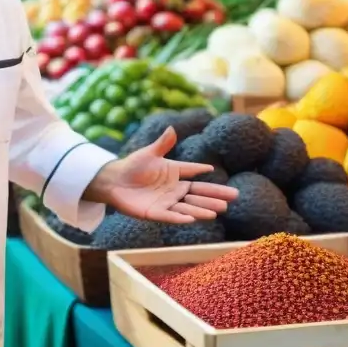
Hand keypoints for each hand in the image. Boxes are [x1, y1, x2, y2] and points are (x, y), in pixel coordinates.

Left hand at [85, 127, 237, 222]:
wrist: (113, 181)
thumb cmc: (132, 166)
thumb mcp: (149, 153)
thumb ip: (162, 144)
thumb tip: (172, 128)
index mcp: (174, 174)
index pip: (194, 174)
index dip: (203, 172)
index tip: (214, 171)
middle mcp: (174, 190)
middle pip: (198, 193)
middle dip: (215, 195)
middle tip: (233, 197)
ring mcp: (166, 202)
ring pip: (189, 207)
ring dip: (204, 208)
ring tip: (220, 210)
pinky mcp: (154, 213)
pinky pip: (170, 216)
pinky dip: (180, 217)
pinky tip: (192, 218)